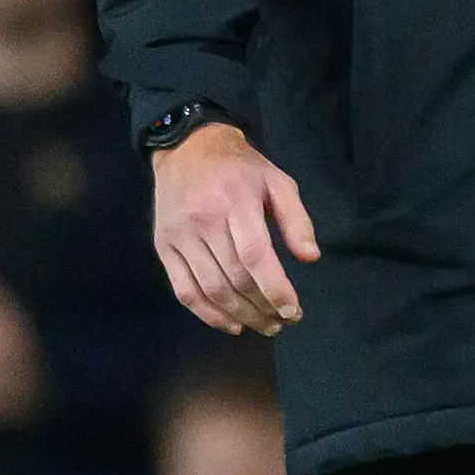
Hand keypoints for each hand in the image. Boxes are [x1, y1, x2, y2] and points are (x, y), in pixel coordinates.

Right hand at [154, 122, 320, 336]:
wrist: (187, 148)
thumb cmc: (241, 167)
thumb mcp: (277, 181)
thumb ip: (296, 218)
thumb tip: (311, 258)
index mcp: (235, 201)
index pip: (255, 256)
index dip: (275, 288)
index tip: (293, 310)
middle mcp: (203, 220)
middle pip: (234, 277)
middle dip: (262, 307)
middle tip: (284, 321)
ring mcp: (179, 236)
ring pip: (210, 289)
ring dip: (240, 315)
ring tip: (265, 326)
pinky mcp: (163, 246)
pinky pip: (184, 290)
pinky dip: (208, 315)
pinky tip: (232, 325)